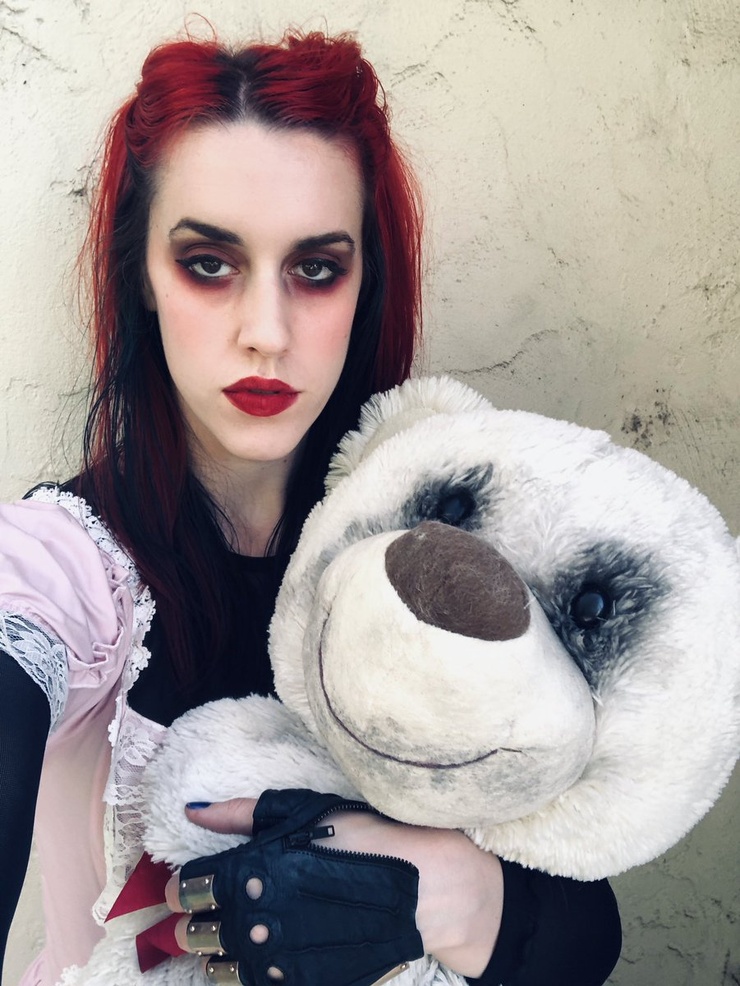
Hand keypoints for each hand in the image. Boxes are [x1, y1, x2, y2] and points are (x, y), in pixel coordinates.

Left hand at [174, 790, 503, 978]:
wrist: (426, 891)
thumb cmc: (366, 838)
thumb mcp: (304, 808)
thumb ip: (243, 813)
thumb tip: (193, 810)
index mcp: (253, 870)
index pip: (189, 887)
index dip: (182, 885)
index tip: (186, 883)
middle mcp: (258, 919)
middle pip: (194, 932)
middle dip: (190, 922)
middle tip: (199, 913)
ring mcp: (279, 960)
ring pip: (216, 967)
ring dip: (213, 952)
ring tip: (226, 939)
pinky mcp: (301, 984)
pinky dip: (245, 975)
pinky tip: (256, 959)